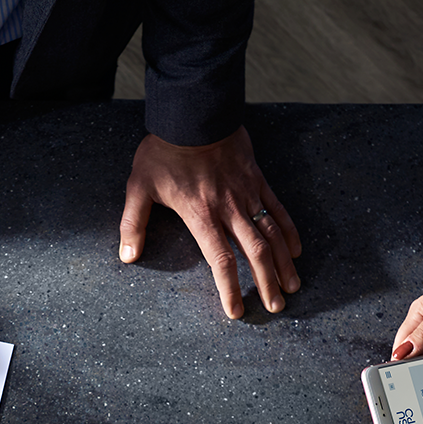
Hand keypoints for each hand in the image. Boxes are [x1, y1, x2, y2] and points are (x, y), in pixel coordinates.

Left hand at [118, 126, 301, 318]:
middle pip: (254, 252)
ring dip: (283, 263)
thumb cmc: (164, 151)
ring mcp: (246, 193)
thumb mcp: (139, 187)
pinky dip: (288, 230)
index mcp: (201, 215)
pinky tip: (295, 250)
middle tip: (276, 306)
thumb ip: (134, 223)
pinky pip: (277, 207)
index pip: (220, 260)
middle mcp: (228, 208)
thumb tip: (127, 255)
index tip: (236, 311)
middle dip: (267, 283)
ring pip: (271, 233)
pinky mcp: (257, 179)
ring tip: (292, 286)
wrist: (192, 112)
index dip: (230, 288)